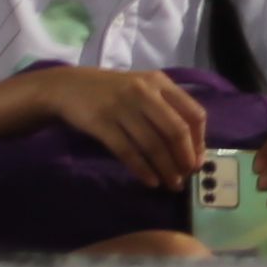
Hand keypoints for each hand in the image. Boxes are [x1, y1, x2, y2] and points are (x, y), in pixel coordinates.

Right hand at [32, 64, 210, 180]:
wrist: (68, 86)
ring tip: (172, 184)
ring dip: (166, 169)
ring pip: (153, 144)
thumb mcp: (144, 89)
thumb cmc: (113, 91)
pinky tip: (150, 181)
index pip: (193, 113)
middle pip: (176, 131)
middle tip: (187, 176)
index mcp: (160, 82)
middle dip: (185, 158)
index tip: (198, 160)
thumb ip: (167, 108)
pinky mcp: (101, 123)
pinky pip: (128, 151)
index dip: (199, 141)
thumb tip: (192, 147)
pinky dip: (142, 169)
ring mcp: (121, 107)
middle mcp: (144, 92)